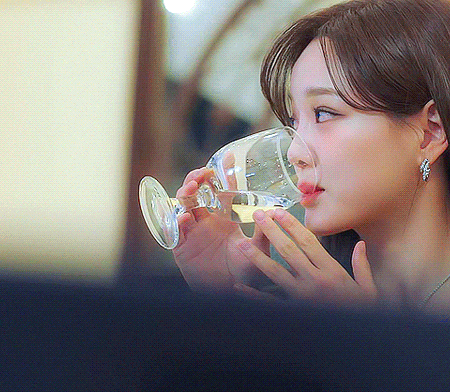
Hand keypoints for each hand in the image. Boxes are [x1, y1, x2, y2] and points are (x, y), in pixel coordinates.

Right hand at [172, 168, 268, 291]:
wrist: (230, 293)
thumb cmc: (246, 272)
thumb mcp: (259, 251)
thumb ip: (264, 233)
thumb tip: (273, 213)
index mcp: (224, 219)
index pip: (222, 192)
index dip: (224, 175)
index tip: (228, 157)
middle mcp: (206, 222)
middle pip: (197, 193)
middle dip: (197, 179)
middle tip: (203, 173)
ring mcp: (193, 232)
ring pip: (184, 206)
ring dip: (185, 195)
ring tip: (192, 189)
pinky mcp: (182, 247)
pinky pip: (176, 231)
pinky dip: (178, 222)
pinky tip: (184, 217)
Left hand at [234, 208, 376, 306]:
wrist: (355, 338)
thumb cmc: (362, 311)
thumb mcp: (368, 289)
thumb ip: (361, 265)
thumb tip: (360, 244)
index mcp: (331, 271)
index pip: (308, 242)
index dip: (293, 225)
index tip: (280, 212)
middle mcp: (314, 280)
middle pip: (289, 251)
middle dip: (272, 231)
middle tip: (259, 215)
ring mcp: (301, 296)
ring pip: (275, 271)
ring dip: (257, 256)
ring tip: (241, 244)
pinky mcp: (294, 311)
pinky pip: (270, 302)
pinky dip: (254, 296)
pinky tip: (239, 287)